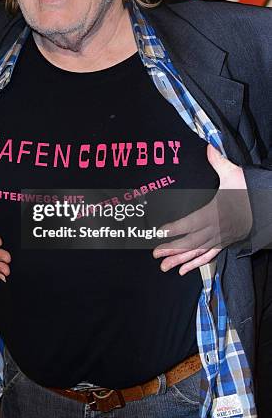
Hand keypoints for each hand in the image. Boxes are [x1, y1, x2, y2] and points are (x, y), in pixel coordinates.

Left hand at [153, 144, 252, 274]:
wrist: (265, 207)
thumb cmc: (248, 190)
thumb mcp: (234, 174)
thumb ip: (218, 162)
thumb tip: (208, 147)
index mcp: (214, 212)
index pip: (191, 223)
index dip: (175, 229)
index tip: (160, 232)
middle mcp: (215, 229)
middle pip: (191, 242)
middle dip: (172, 249)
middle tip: (155, 254)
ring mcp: (219, 238)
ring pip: (197, 252)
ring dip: (180, 260)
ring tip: (164, 267)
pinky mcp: (223, 243)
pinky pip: (208, 256)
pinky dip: (195, 264)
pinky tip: (183, 270)